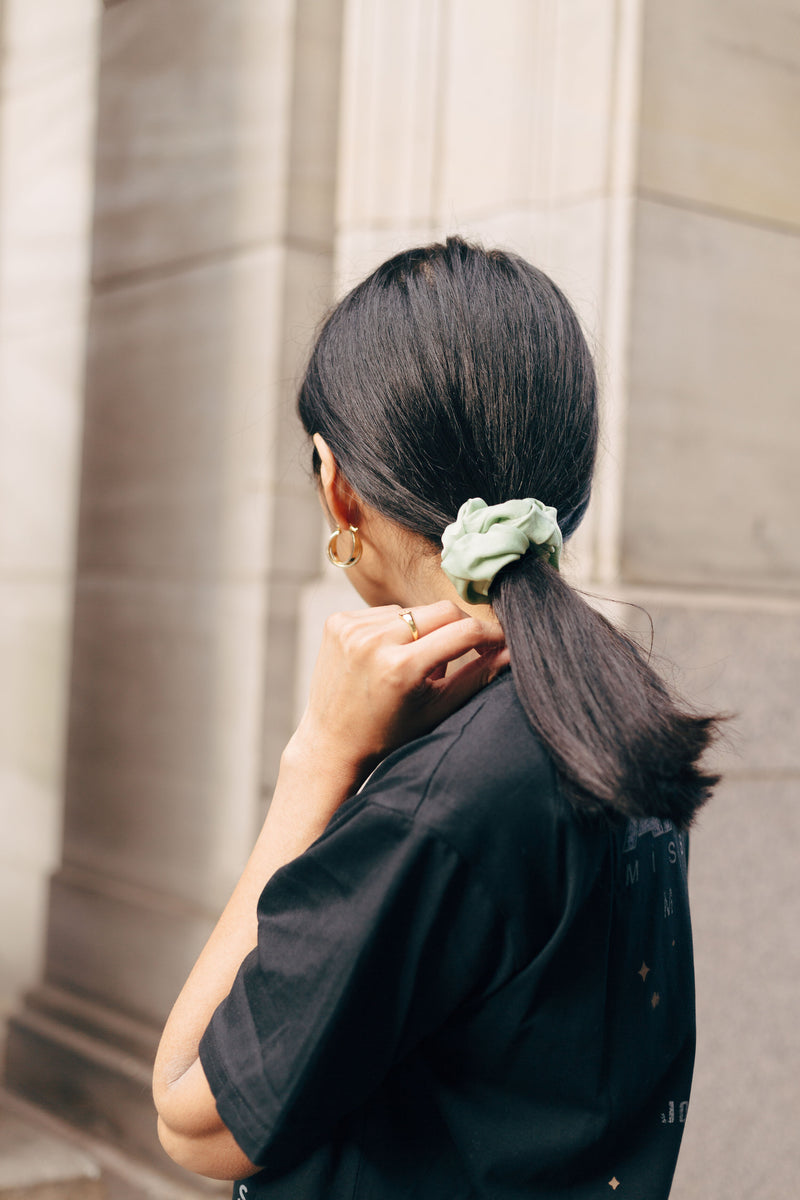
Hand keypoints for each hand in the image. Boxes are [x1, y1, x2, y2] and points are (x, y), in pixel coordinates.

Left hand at [289, 600, 508, 790]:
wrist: (332, 743)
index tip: (502, 642)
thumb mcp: (438, 709)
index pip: (464, 632)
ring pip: (413, 611)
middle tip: (465, 651)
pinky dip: (395, 629)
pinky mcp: (337, 622)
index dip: (490, 635)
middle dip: (460, 627)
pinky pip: (384, 612)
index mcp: (401, 668)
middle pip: (441, 611)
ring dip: (424, 630)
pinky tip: (389, 655)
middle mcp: (374, 642)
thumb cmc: (390, 734)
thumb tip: (513, 651)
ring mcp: (351, 629)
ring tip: (416, 662)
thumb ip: (477, 677)